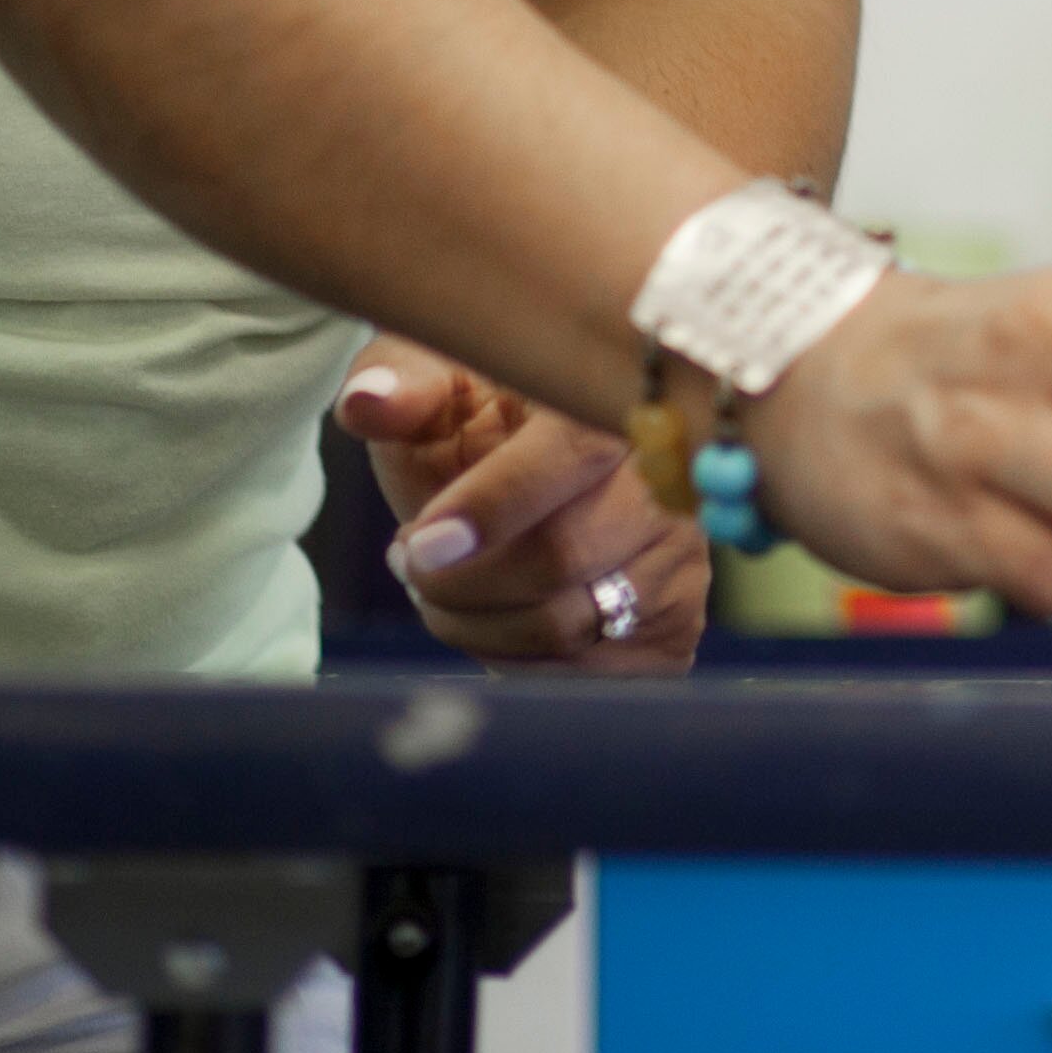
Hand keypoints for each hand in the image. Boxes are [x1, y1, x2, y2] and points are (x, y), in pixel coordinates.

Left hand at [338, 336, 706, 673]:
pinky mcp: (676, 624)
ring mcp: (682, 556)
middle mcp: (672, 476)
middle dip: (458, 582)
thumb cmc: (479, 414)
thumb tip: (369, 403)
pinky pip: (582, 675)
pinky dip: (511, 662)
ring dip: (473, 625)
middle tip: (409, 562)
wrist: (541, 465)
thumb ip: (400, 383)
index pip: (572, 454)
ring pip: (566, 628)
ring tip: (437, 590)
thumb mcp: (437, 377)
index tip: (420, 543)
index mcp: (611, 398)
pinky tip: (487, 620)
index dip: (494, 505)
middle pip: (561, 558)